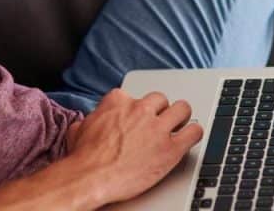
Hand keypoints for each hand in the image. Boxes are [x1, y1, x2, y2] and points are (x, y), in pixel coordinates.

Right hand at [66, 89, 203, 205]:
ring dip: (181, 116)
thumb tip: (86, 123)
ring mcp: (158, 128)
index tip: (136, 119)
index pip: (135, 96)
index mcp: (118, 101)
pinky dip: (194, 133)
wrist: (91, 178)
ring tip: (180, 125)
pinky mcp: (171, 148)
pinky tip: (190, 137)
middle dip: (161, 110)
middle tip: (159, 122)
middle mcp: (140, 109)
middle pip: (161, 99)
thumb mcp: (79, 129)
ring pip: (182, 109)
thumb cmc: (83, 158)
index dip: (136, 109)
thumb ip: (90, 121)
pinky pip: (194, 132)